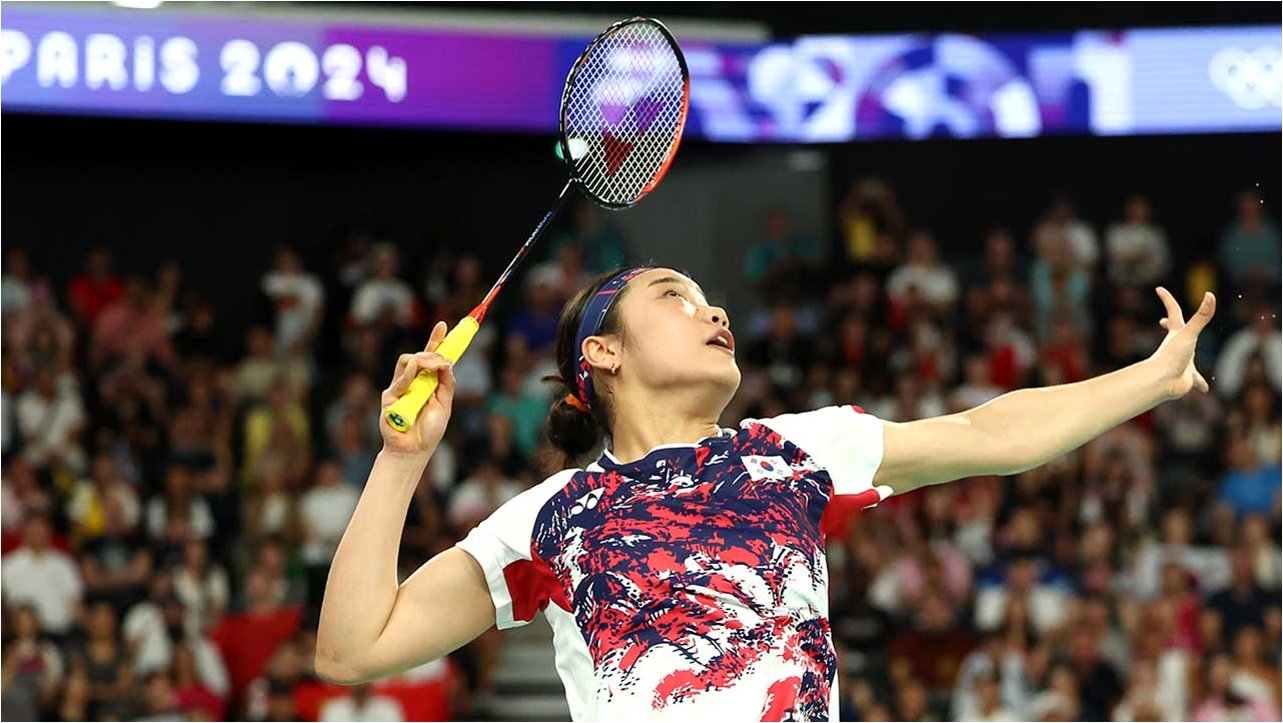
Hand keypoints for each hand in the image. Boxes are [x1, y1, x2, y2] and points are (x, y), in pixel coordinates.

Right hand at [378, 321, 455, 458]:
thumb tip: (447, 363)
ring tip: (433, 367)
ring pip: (407, 361)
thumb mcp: (445, 405)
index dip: (435, 340)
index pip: (431, 357)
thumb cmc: (430, 430)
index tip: (442, 325)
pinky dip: (410, 375)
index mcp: (427, 382)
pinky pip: (400, 379)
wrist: (414, 450)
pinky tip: (417, 376)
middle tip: (442, 360)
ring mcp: (400, 387)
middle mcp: (413, 381)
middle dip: (432, 352)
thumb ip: (446, 384)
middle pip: (419, 355)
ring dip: (422, 360)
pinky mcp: (389, 396)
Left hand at [1150, 286, 1214, 399]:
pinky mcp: (1186, 377)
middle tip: (1164, 321)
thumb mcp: (1189, 334)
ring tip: (1189, 360)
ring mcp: (1181, 362)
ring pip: (1186, 358)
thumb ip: (1201, 316)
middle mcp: (1177, 346)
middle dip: (1170, 325)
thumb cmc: (1171, 357)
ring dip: (1188, 357)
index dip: (1167, 299)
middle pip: (1175, 332)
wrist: (1162, 383)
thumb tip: (1210, 295)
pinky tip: (1204, 389)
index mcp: (1177, 334)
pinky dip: (1200, 383)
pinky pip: (1195, 380)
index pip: (1173, 311)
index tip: (1158, 289)